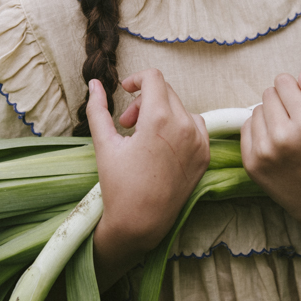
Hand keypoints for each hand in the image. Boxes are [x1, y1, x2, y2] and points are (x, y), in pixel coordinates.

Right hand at [87, 69, 209, 286]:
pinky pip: (195, 126)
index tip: (125, 90)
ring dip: (161, 113)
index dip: (136, 79)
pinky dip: (178, 127)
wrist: (140, 222)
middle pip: (165, 92)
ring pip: (180, 107)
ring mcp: (199, 141)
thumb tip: (95, 83)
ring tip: (143, 137)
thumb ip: (97, 108)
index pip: (153, 78)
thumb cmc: (118, 185)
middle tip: (126, 124)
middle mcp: (184, 126)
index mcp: (159, 119)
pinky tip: (161, 146)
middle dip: (143, 101)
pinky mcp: (205, 155)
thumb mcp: (104, 143)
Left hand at [240, 70, 300, 275]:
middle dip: (281, 100)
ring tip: (285, 132)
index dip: (292, 88)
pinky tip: (274, 142)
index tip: (299, 99)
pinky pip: (246, 128)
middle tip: (294, 118)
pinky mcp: (250, 163)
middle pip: (268, 94)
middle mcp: (282, 136)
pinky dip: (258, 130)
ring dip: (269, 115)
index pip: (283, 83)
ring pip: (256, 110)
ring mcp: (263, 151)